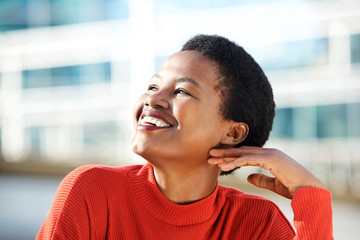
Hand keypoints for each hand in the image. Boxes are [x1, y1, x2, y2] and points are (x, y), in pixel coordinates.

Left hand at [208, 146, 325, 198]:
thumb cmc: (294, 188)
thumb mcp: (273, 184)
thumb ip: (261, 179)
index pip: (246, 154)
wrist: (309, 190)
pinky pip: (249, 160)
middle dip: (225, 153)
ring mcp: (270, 154)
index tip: (218, 160)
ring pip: (243, 154)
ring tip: (212, 158)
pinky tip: (224, 166)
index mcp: (270, 156)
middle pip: (242, 151)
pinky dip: (235, 162)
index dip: (232, 156)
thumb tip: (248, 177)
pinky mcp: (271, 159)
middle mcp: (269, 152)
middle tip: (210, 154)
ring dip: (226, 156)